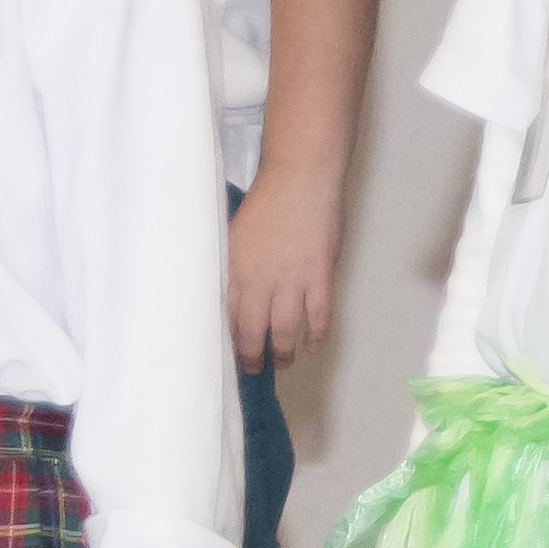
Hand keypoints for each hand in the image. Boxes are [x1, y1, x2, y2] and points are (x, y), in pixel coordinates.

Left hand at [230, 162, 345, 372]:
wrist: (300, 180)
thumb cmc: (266, 200)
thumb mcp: (236, 232)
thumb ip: (235, 263)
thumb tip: (235, 286)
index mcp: (236, 269)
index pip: (228, 315)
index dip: (231, 337)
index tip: (231, 350)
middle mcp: (260, 281)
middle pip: (253, 329)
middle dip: (252, 355)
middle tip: (254, 368)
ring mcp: (292, 281)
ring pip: (285, 330)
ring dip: (283, 351)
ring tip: (283, 361)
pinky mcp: (319, 277)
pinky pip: (319, 316)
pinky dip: (317, 334)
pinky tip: (314, 344)